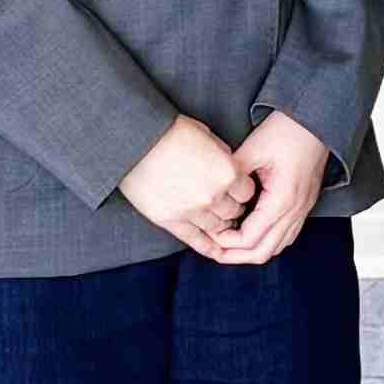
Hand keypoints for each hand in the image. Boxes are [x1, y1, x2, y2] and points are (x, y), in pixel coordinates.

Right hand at [119, 115, 248, 259]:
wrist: (135, 141)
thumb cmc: (171, 132)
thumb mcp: (207, 136)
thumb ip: (224, 156)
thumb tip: (231, 167)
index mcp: (227, 172)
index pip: (247, 192)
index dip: (243, 190)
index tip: (237, 189)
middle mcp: (213, 195)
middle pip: (234, 212)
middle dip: (233, 208)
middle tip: (228, 205)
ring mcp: (191, 211)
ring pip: (218, 228)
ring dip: (220, 224)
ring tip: (218, 220)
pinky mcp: (170, 220)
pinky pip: (195, 240)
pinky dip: (209, 248)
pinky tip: (217, 251)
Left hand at [217, 111, 329, 265]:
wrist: (317, 119)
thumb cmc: (287, 130)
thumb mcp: (252, 149)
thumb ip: (231, 175)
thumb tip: (211, 192)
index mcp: (281, 199)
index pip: (249, 238)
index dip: (226, 242)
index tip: (209, 233)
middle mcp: (295, 210)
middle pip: (264, 252)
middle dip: (236, 256)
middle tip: (214, 250)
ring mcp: (303, 209)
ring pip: (277, 247)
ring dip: (252, 250)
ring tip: (229, 244)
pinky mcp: (304, 204)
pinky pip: (286, 235)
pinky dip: (267, 240)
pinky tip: (251, 231)